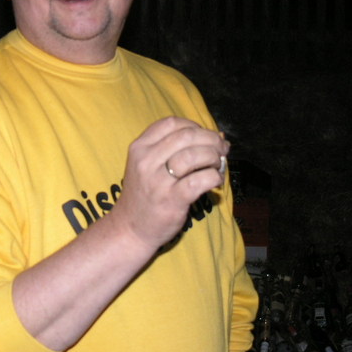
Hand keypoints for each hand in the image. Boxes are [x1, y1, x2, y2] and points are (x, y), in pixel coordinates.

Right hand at [110, 117, 229, 250]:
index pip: (171, 123)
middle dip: (210, 139)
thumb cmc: (145, 193)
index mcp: (139, 147)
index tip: (204, 136)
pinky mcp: (172, 199)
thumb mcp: (147, 165)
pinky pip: (200, 180)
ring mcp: (158, 181)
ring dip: (214, 157)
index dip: (194, 126)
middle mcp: (146, 160)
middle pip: (187, 136)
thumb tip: (217, 136)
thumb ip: (173, 149)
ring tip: (217, 165)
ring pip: (194, 155)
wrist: (130, 228)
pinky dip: (214, 177)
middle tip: (221, 149)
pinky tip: (216, 181)